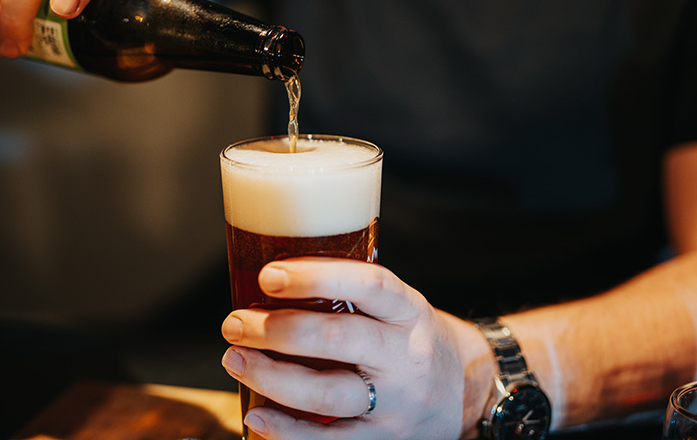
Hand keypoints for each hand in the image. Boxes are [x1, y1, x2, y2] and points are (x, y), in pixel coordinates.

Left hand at [220, 258, 491, 439]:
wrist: (464, 391)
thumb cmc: (409, 339)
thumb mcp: (398, 307)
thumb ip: (352, 295)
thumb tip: (272, 279)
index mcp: (409, 311)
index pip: (369, 285)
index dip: (317, 278)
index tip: (269, 276)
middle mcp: (406, 356)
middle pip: (338, 340)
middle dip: (277, 330)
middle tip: (236, 323)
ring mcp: (397, 404)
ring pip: (327, 395)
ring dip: (272, 377)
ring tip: (235, 360)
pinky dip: (288, 432)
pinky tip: (257, 415)